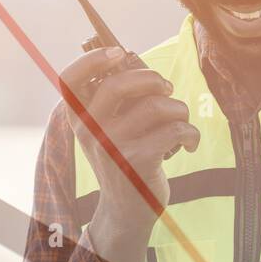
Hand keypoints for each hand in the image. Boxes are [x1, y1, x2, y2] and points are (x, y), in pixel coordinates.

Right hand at [57, 47, 200, 261]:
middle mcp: (90, 131)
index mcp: (78, 119)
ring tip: (180, 122)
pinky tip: (189, 144)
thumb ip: (112, 100)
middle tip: (166, 90)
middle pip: (120, 84)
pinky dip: (191, 133)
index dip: (92, 60)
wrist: (126, 209)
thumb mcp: (106, 130)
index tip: (118, 52)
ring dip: (179, 110)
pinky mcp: (138, 161)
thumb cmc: (122, 158)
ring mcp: (112, 147)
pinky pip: (175, 129)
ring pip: (157, 106)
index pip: (69, 80)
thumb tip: (130, 58)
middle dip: (152, 79)